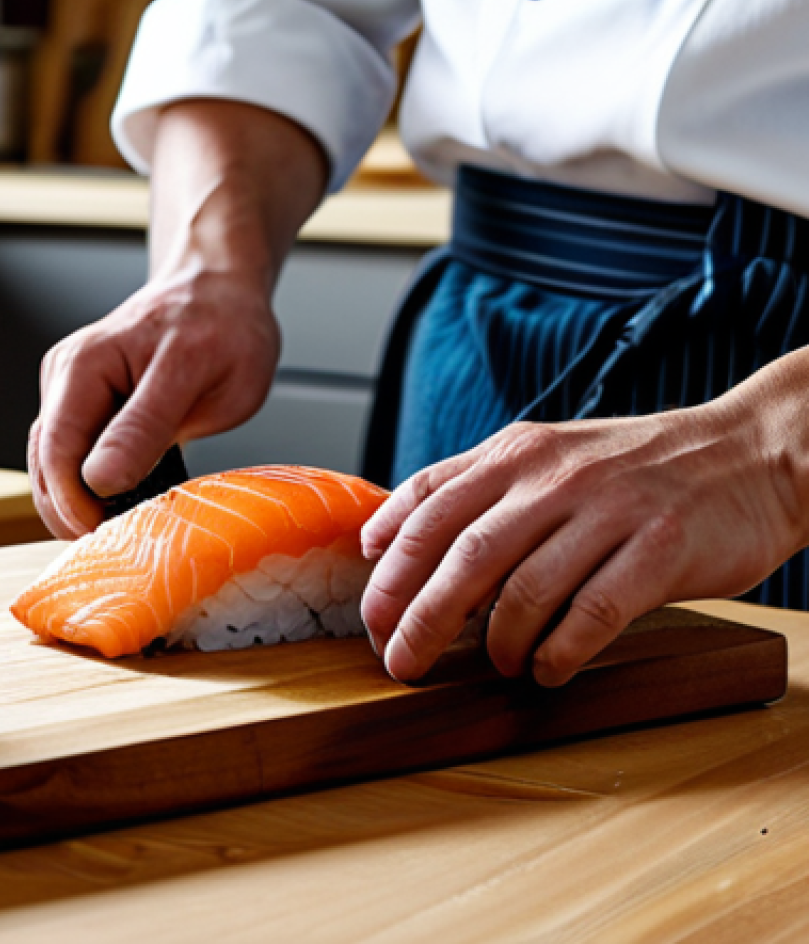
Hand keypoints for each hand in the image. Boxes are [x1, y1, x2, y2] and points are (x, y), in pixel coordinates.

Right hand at [28, 99, 327, 538]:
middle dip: (71, 512)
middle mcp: (69, 375)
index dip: (74, 504)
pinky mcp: (85, 401)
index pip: (57, 450)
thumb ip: (147, 426)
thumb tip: (98, 480)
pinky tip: (117, 508)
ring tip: (117, 534)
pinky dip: (90, 486)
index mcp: (88, 364)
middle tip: (115, 548)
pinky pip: (75, 453)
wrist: (220, 290)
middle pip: (46, 462)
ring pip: (54, 463)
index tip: (108, 538)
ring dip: (76, 504)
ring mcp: (73, 388)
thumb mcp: (198, 376)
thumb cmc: (221, 325)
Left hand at [360, 368, 808, 686]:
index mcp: (518, 452)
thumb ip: (473, 489)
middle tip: (400, 661)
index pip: (429, 504)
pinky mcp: (661, 549)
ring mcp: (609, 511)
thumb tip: (388, 538)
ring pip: (524, 590)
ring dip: (496, 642)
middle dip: (420, 617)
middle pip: (463, 555)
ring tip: (494, 664)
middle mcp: (555, 476)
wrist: (750, 453)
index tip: (371, 611)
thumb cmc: (633, 467)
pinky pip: (592, 614)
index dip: (390, 563)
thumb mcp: (546, 456)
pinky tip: (546, 669)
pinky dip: (558, 653)